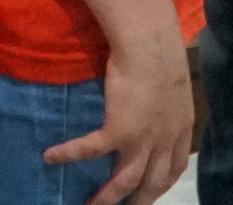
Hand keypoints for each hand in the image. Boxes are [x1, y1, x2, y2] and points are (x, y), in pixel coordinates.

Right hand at [44, 36, 191, 204]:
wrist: (150, 43)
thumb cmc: (161, 53)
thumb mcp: (174, 83)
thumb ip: (167, 101)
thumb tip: (156, 99)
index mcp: (181, 128)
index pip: (175, 167)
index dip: (162, 183)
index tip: (150, 191)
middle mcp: (164, 140)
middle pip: (153, 182)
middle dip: (139, 200)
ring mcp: (142, 139)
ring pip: (125, 180)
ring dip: (107, 197)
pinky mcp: (119, 129)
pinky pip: (91, 150)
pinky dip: (70, 154)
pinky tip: (51, 157)